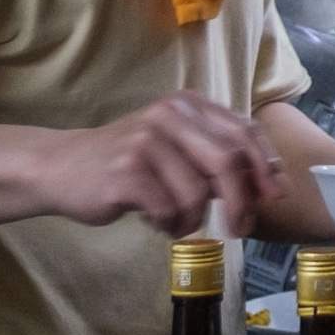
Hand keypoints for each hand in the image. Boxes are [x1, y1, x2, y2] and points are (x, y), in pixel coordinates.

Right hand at [32, 97, 283, 234]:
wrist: (59, 168)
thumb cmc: (128, 162)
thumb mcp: (176, 147)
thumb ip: (218, 158)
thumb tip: (271, 183)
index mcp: (188, 105)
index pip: (244, 132)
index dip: (266, 165)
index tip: (274, 194)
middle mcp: (169, 116)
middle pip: (228, 162)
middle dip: (242, 201)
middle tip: (240, 229)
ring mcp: (146, 142)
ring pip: (198, 193)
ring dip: (193, 220)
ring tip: (176, 223)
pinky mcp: (126, 173)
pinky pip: (169, 210)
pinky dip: (170, 225)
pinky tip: (156, 222)